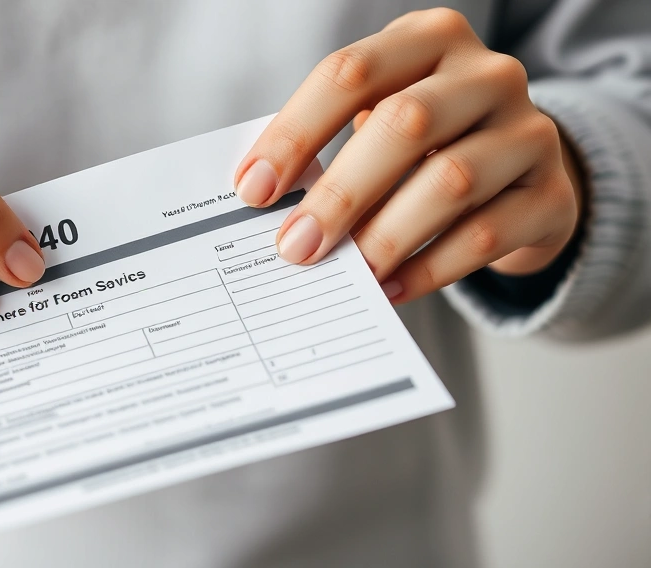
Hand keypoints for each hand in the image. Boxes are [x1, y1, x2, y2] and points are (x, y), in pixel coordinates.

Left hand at [234, 8, 584, 302]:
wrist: (519, 174)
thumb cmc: (427, 145)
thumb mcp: (381, 121)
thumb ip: (333, 148)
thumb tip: (269, 206)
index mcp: (429, 40)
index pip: (350, 72)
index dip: (295, 132)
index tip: (253, 190)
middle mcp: (487, 74)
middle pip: (405, 123)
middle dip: (340, 192)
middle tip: (296, 246)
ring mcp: (529, 131)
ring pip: (450, 181)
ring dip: (384, 236)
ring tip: (346, 274)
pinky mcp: (551, 195)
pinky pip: (485, 236)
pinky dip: (429, 269)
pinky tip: (389, 290)